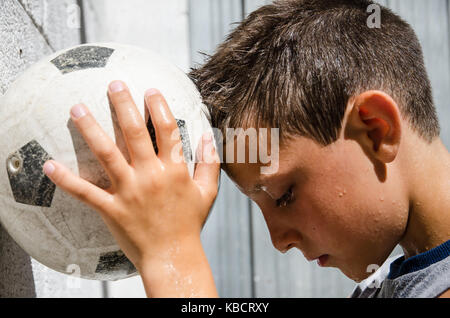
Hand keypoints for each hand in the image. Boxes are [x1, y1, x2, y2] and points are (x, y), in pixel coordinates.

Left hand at [43, 81, 219, 296]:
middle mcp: (150, 175)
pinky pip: (86, 192)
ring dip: (90, 128)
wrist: (173, 256)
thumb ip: (210, 162)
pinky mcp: (112, 209)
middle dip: (124, 104)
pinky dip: (67, 179)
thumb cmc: (190, 223)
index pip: (167, 129)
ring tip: (77, 107)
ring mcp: (129, 191)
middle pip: (135, 132)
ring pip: (106, 154)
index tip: (150, 90)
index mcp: (174, 169)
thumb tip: (207, 136)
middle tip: (114, 84)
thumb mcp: (207, 192)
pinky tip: (50, 165)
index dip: (159, 106)